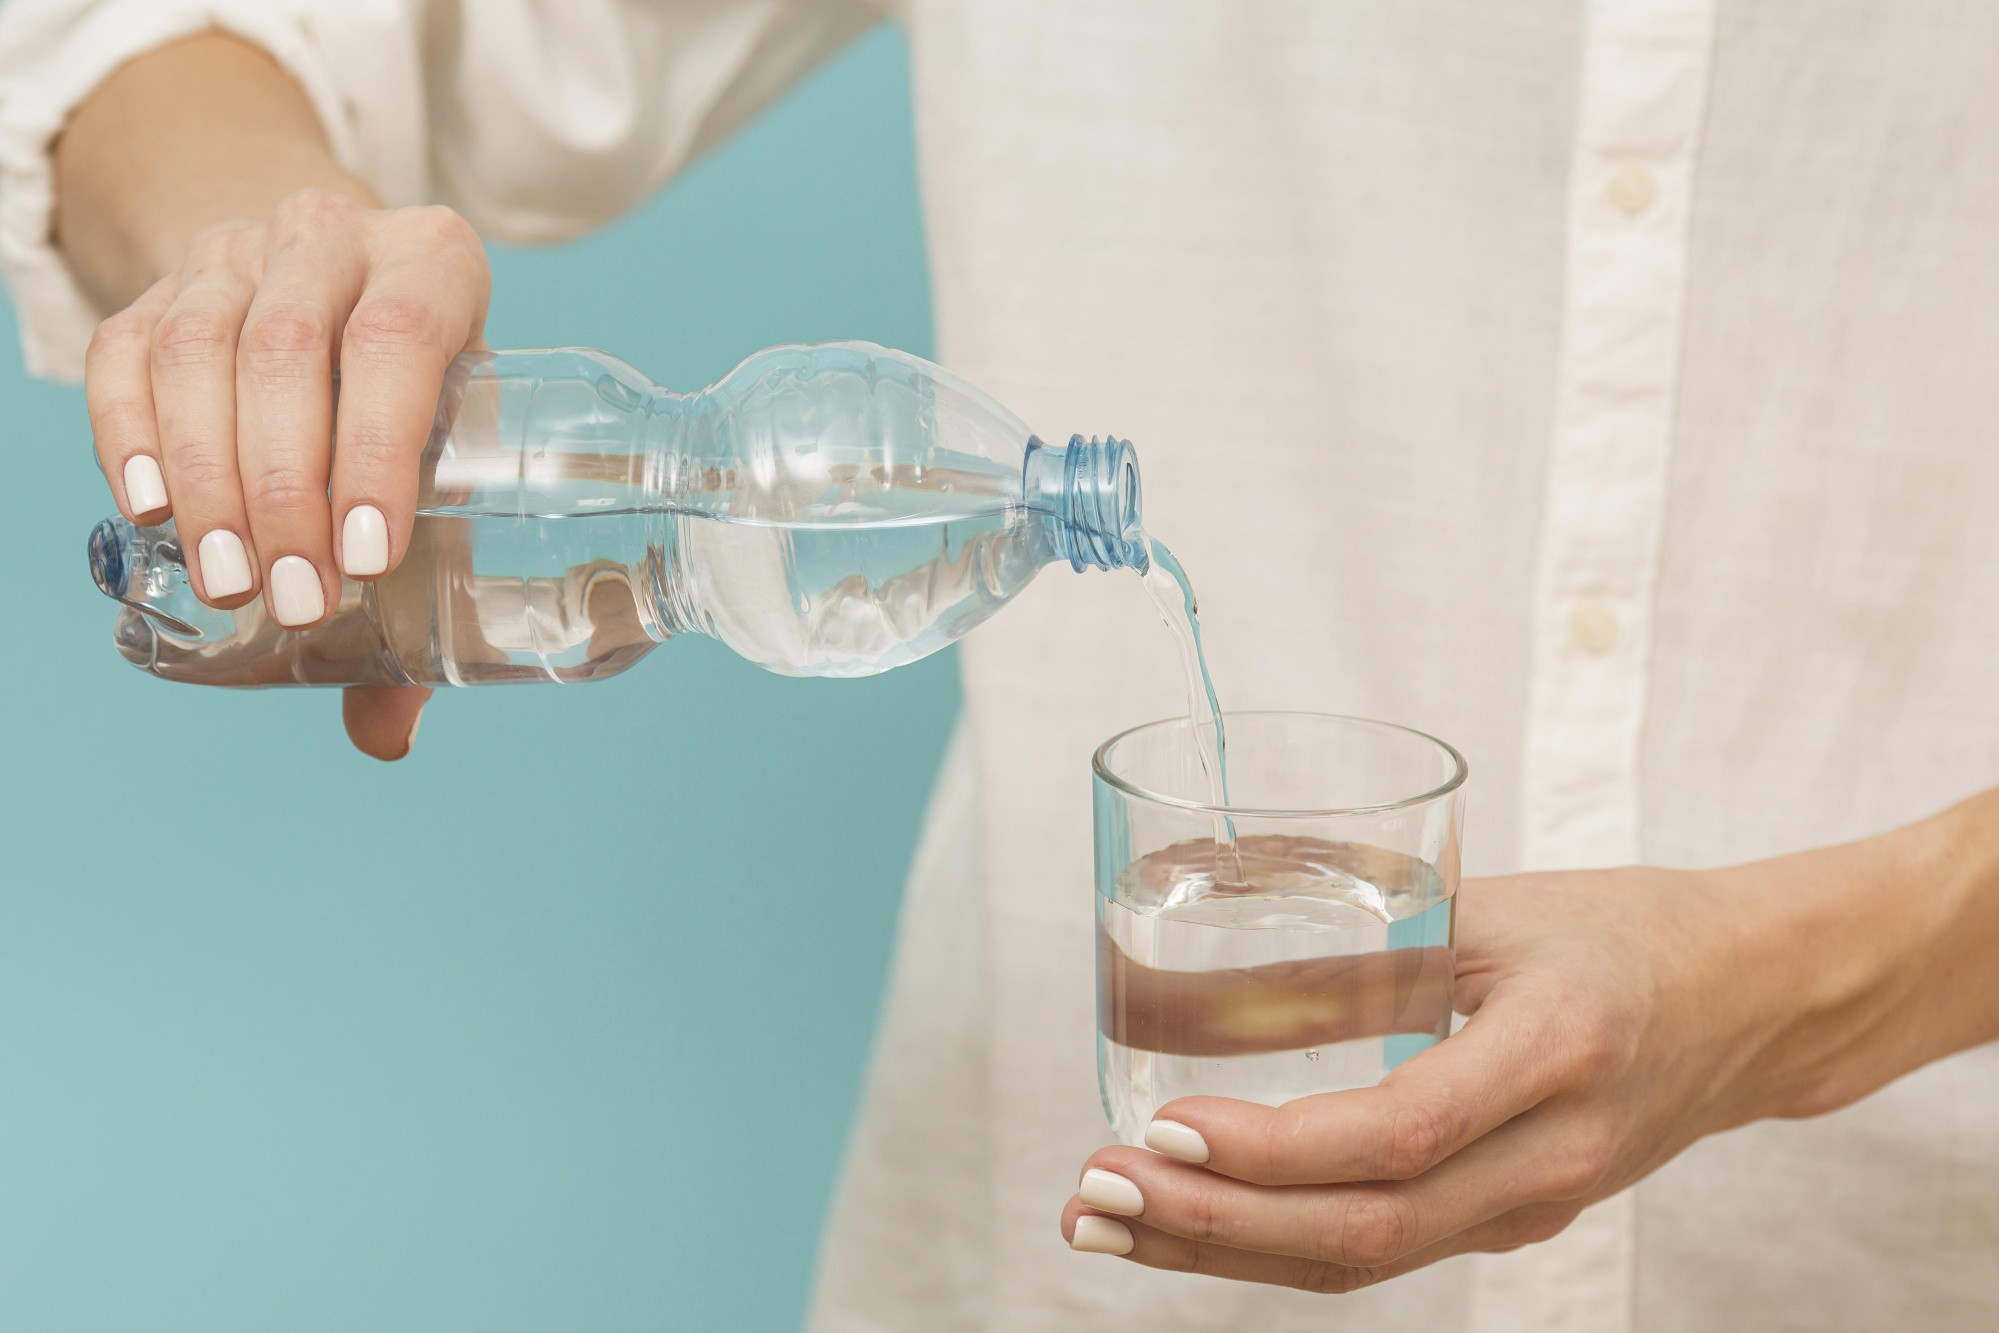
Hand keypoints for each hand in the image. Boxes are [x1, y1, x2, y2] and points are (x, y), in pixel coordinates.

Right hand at [84, 189, 489, 757]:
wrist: (328, 282)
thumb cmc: (412, 393)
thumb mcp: (447, 449)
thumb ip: (431, 577)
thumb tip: (387, 733)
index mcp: (433, 262)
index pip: (400, 341)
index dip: (376, 447)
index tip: (367, 556)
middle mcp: (331, 238)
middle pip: (289, 352)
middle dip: (284, 487)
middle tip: (292, 597)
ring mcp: (236, 253)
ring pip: (201, 352)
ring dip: (208, 477)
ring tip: (229, 579)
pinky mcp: (160, 287)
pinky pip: (126, 353)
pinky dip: (130, 436)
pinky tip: (149, 511)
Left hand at [1060, 803, 1998, 1291]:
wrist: (1755, 1005)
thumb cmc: (1627, 932)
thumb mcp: (1505, 904)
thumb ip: (1370, 917)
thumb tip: (1210, 891)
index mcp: (1554, 1053)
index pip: (1399, 1133)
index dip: (1276, 1149)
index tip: (1167, 1129)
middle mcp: (1546, 1154)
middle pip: (1365, 1231)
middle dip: (1212, 1227)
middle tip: (1093, 1196)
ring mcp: (1533, 1206)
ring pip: (1364, 1258)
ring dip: (1223, 1251)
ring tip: (1105, 1224)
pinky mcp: (1510, 1219)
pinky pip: (1382, 1249)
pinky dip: (1276, 1244)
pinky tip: (1192, 1225)